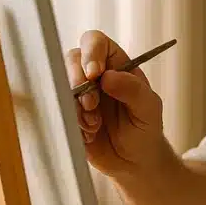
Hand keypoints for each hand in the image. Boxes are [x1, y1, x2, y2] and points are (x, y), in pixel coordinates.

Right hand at [65, 30, 164, 176]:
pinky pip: (56, 110)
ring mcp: (77, 94)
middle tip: (92, 106)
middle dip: (77, 82)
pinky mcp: (66, 114)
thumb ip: (133, 90)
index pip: (96, 42)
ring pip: (60, 86)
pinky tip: (89, 134)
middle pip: (70, 60)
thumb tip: (108, 76)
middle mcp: (93, 75)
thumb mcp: (149, 109)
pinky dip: (71, 123)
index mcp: (116, 64)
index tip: (94, 74)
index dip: (90, 52)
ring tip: (95, 125)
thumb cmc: (145, 129)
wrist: (134, 162)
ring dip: (74, 107)